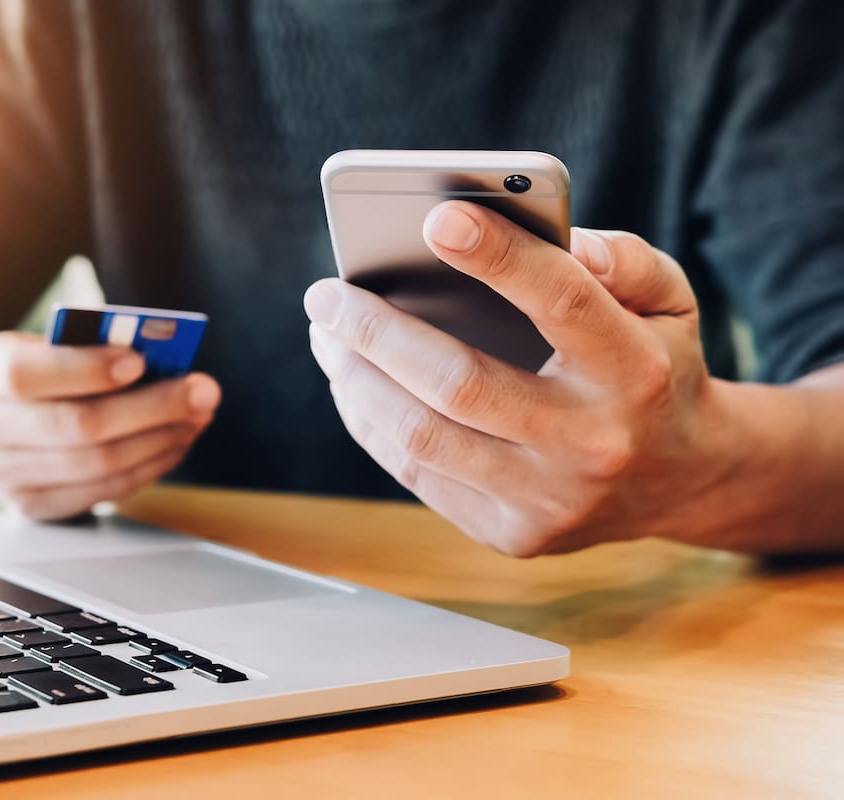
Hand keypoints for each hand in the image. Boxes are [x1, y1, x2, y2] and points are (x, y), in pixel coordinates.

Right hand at [0, 332, 219, 518]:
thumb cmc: (36, 375)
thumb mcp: (46, 347)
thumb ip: (92, 349)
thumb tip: (164, 360)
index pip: (25, 374)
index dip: (85, 370)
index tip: (140, 360)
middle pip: (77, 425)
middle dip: (153, 407)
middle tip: (202, 391)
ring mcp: (4, 477)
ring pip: (99, 464)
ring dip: (161, 438)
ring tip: (197, 416)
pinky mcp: (34, 507)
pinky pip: (105, 490)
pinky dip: (150, 465)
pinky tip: (175, 442)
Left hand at [305, 200, 730, 555]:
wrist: (681, 479)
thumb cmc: (653, 365)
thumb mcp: (668, 299)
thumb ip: (622, 259)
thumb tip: (562, 241)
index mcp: (636, 371)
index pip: (564, 303)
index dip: (498, 259)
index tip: (435, 216)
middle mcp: (594, 443)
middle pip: (460, 384)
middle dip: (376, 332)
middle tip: (326, 294)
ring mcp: (549, 500)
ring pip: (423, 437)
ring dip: (356, 380)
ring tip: (326, 335)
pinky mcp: (513, 535)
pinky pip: (419, 474)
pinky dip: (372, 424)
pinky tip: (352, 384)